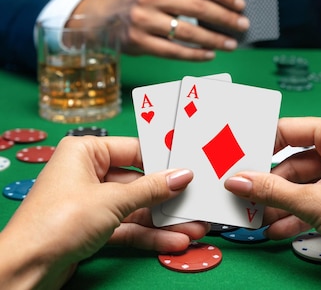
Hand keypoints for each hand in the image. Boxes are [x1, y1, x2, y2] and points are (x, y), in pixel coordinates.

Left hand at [0, 135, 205, 289]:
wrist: (26, 269)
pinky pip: (126, 225)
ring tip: (195, 227)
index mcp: (85, 151)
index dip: (162, 159)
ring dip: (163, 219)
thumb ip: (150, 189)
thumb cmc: (60, 220)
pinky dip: (148, 234)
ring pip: (134, 206)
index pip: (133, 149)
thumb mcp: (112, 200)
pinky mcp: (91, 227)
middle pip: (136, 180)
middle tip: (197, 200)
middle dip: (167, 196)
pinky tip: (174, 241)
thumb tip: (182, 176)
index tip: (190, 166)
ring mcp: (89, 201)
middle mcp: (87, 172)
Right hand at [73, 0, 248, 60]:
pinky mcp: (139, 42)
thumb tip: (224, 3)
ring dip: (215, 39)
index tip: (240, 4)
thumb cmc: (141, 0)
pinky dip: (196, 54)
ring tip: (231, 43)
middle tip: (242, 25)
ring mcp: (143, 20)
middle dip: (225, 18)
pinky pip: (174, 51)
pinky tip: (210, 54)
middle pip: (197, 8)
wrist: (104, 18)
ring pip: (188, 32)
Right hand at [225, 117, 320, 288]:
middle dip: (271, 183)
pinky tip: (279, 227)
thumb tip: (240, 180)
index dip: (263, 145)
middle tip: (244, 193)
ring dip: (283, 201)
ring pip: (307, 182)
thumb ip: (272, 191)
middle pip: (296, 159)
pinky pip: (320, 196)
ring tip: (257, 215)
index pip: (290, 129)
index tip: (239, 158)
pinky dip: (301, 211)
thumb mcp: (314, 202)